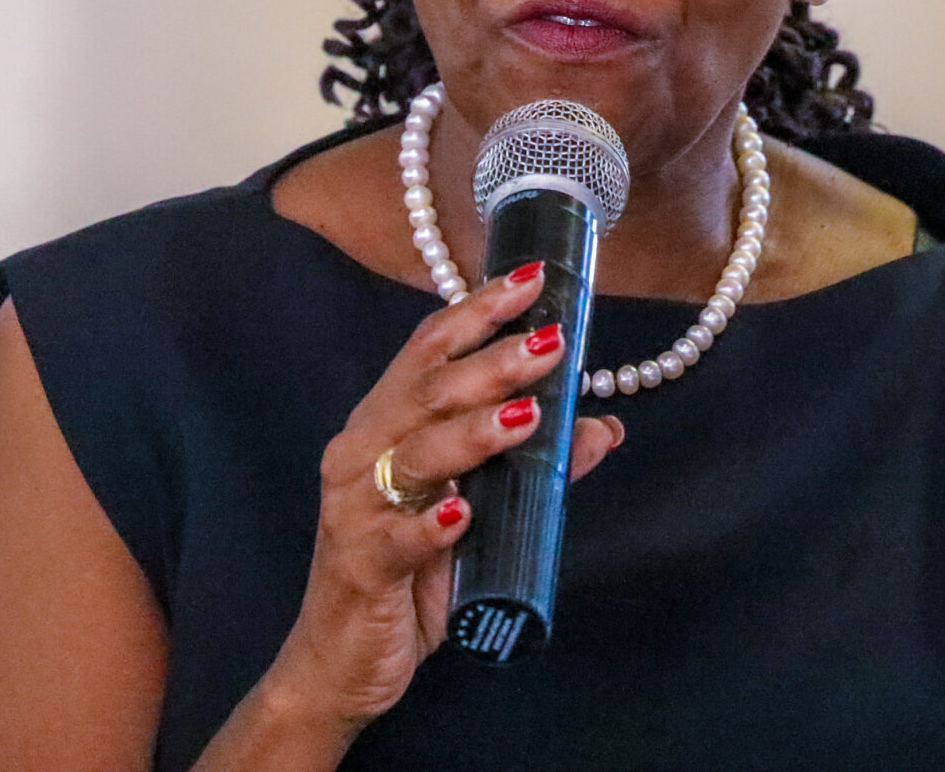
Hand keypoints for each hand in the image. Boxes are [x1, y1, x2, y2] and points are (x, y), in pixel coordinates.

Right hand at [258, 266, 622, 739]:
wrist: (342, 662)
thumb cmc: (408, 573)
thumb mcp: (476, 513)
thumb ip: (532, 471)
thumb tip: (602, 428)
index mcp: (385, 424)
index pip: (428, 350)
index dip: (477, 311)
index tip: (530, 281)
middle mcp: (362, 452)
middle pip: (426, 391)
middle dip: (491, 362)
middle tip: (550, 344)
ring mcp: (355, 509)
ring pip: (414, 454)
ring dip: (472, 431)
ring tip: (527, 416)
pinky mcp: (361, 567)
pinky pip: (395, 540)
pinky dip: (430, 526)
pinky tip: (462, 513)